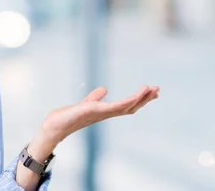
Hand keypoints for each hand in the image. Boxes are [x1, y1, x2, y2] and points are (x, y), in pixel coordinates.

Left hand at [39, 85, 159, 146]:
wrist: (55, 125)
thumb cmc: (69, 117)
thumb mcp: (85, 103)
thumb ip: (95, 97)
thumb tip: (104, 89)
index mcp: (105, 111)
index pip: (127, 105)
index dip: (139, 99)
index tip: (151, 91)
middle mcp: (106, 113)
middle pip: (130, 106)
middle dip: (145, 99)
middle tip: (158, 89)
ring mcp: (101, 113)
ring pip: (126, 107)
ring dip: (139, 99)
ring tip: (151, 89)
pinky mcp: (94, 111)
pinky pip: (114, 107)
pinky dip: (126, 101)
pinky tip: (135, 95)